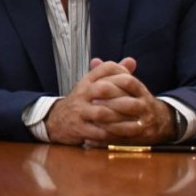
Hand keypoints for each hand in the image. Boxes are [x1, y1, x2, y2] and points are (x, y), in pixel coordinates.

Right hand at [46, 58, 173, 145]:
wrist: (56, 120)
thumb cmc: (81, 102)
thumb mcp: (92, 85)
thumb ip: (112, 74)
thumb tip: (131, 61)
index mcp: (87, 80)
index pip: (106, 68)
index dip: (123, 73)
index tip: (135, 83)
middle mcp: (82, 93)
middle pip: (104, 89)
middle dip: (124, 98)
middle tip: (140, 105)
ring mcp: (78, 111)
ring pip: (101, 113)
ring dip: (121, 119)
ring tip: (137, 123)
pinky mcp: (78, 128)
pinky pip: (97, 132)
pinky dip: (111, 134)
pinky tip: (124, 135)